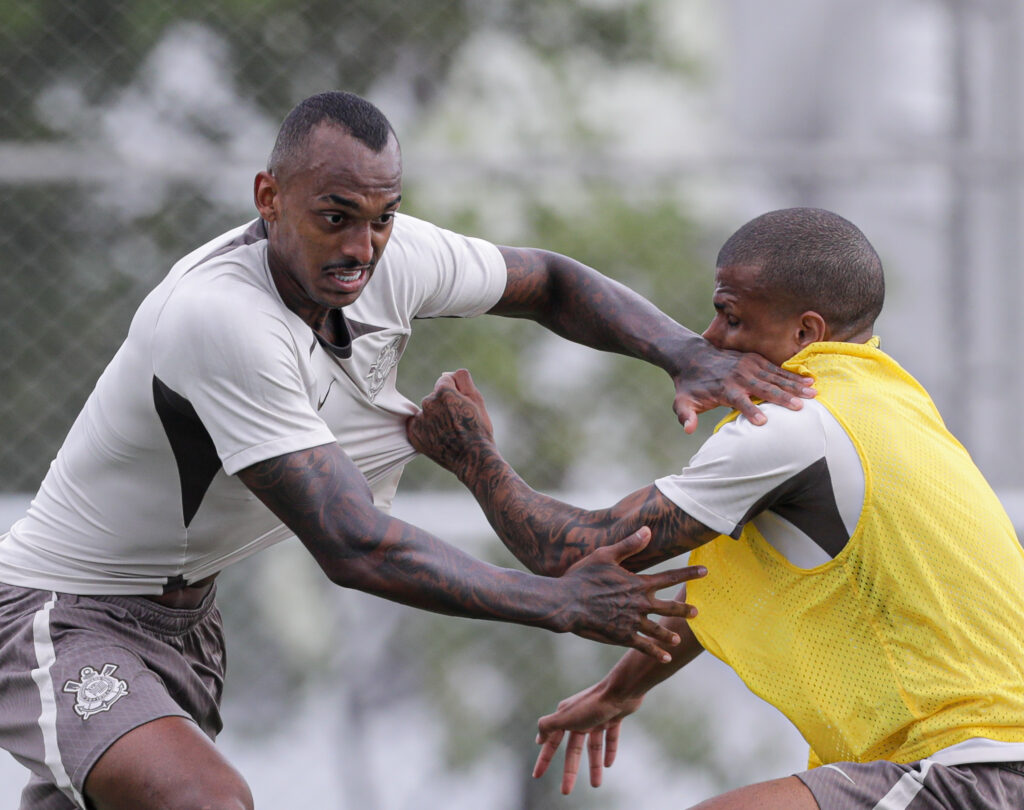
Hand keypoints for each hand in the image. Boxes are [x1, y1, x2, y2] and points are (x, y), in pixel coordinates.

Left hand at [407, 369, 494, 472]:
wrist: (472, 459)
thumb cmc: (479, 430)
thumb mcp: (478, 400)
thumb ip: (464, 381)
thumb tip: (454, 372)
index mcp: (443, 392)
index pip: (445, 381)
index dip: (456, 391)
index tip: (462, 404)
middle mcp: (428, 403)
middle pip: (434, 397)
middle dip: (444, 405)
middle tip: (457, 421)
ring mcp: (419, 420)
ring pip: (427, 412)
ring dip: (435, 417)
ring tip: (449, 432)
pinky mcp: (413, 434)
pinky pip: (418, 425)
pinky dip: (426, 430)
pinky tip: (439, 438)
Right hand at [533, 681, 641, 793]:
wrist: (621, 691)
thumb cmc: (592, 704)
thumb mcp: (565, 717)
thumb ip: (548, 726)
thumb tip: (538, 738)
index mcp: (566, 716)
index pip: (552, 742)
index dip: (544, 759)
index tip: (537, 775)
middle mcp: (579, 717)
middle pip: (572, 749)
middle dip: (569, 770)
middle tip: (566, 791)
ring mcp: (597, 717)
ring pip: (593, 746)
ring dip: (593, 765)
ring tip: (596, 785)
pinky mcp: (613, 717)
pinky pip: (610, 738)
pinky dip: (609, 751)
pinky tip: (608, 764)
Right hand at [555, 527, 705, 661]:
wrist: (567, 603)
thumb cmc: (583, 577)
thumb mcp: (605, 555)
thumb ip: (629, 545)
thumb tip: (648, 530)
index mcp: (638, 584)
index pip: (669, 577)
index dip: (688, 574)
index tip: (705, 571)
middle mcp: (640, 604)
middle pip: (669, 607)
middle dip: (684, 608)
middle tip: (697, 611)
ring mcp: (632, 623)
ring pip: (658, 630)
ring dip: (669, 634)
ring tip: (678, 637)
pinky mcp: (622, 637)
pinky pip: (644, 647)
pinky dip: (656, 652)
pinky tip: (666, 658)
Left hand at [672, 343, 815, 432]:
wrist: (692, 356)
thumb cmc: (690, 386)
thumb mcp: (682, 402)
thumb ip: (685, 416)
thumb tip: (687, 429)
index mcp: (724, 389)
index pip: (740, 402)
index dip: (750, 411)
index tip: (763, 423)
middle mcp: (740, 376)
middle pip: (764, 388)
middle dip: (782, 398)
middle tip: (800, 407)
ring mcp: (749, 366)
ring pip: (775, 377)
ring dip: (794, 385)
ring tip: (813, 393)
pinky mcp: (755, 359)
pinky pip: (777, 368)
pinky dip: (792, 374)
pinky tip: (809, 379)